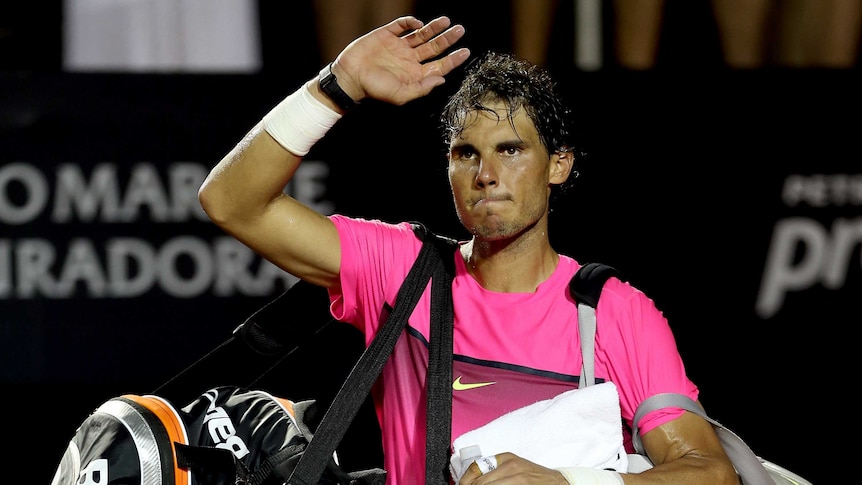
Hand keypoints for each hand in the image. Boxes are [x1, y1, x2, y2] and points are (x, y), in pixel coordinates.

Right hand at [331, 16, 469, 105]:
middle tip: (460, 30)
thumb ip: (422, 88)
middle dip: (448, 39)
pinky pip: (402, 25)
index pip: (439, 66)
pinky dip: (411, 22)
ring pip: (422, 35)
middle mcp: (409, 60)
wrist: (350, 77)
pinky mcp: (386, 35)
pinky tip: (418, 24)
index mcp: (415, 75)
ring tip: (447, 21)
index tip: (465, 51)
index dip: (453, 59)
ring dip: (434, 28)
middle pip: (434, 48)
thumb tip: (441, 79)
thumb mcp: (401, 95)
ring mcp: (399, 46)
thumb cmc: (374, 90)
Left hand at [459, 452, 568, 483]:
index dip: (465, 481)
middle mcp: (510, 466)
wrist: (557, 482)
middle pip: (480, 482)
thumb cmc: (533, 476)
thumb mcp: (513, 467)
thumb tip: (470, 481)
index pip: (475, 468)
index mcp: (505, 458)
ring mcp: (518, 478)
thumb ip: (494, 471)